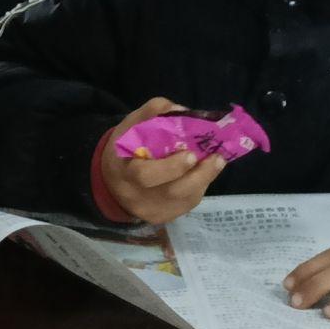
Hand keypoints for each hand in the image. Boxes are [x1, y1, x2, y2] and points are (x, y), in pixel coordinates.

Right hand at [98, 97, 225, 225]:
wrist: (112, 182)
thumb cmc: (126, 149)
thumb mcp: (130, 126)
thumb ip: (152, 113)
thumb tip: (182, 111)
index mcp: (124, 171)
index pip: (145, 175)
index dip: (171, 167)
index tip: (191, 153)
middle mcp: (137, 196)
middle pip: (171, 191)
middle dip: (198, 175)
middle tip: (215, 158)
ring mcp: (151, 210)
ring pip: (184, 200)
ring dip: (204, 179)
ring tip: (217, 162)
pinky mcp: (163, 218)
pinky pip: (186, 204)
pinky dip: (198, 187)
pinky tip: (203, 174)